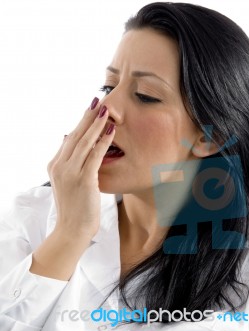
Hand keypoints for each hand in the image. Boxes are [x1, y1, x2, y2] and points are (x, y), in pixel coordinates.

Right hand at [47, 98, 114, 239]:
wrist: (72, 230)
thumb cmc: (74, 208)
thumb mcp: (67, 183)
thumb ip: (69, 163)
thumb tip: (69, 140)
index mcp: (55, 165)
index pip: (70, 139)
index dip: (81, 123)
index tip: (90, 110)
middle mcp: (60, 166)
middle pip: (75, 135)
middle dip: (87, 117)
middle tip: (97, 100)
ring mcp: (70, 172)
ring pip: (84, 141)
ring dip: (96, 123)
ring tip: (104, 108)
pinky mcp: (83, 179)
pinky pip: (95, 154)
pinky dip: (103, 140)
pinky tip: (111, 129)